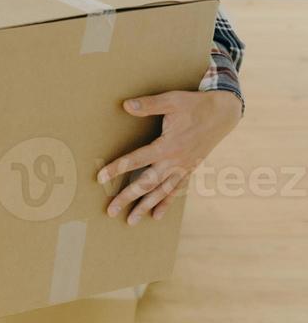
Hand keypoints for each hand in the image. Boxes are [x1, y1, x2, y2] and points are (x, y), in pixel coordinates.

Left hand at [97, 89, 242, 224]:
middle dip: (128, 198)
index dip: (117, 168)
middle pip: (147, 184)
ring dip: (145, 207)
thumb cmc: (195, 105)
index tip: (99, 178)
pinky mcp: (189, 169)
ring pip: (161, 192)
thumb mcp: (172, 100)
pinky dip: (166, 203)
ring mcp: (183, 168)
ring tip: (130, 222)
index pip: (137, 159)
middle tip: (110, 211)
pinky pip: (176, 190)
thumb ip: (149, 104)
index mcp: (167, 146)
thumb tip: (125, 105)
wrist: (223, 113)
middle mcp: (174, 161)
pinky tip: (156, 216)